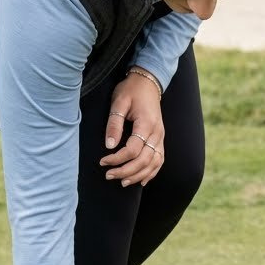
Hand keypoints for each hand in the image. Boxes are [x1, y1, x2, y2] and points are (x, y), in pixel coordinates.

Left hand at [100, 71, 164, 186]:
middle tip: (109, 175)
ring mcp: (161, 137)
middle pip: (145, 160)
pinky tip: (141, 180)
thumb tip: (109, 146)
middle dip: (126, 171)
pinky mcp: (160, 139)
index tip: (103, 161)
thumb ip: (114, 124)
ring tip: (122, 182)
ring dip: (138, 175)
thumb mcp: (118, 102)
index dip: (117, 159)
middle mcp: (157, 133)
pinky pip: (159, 160)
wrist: (148, 82)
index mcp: (146, 124)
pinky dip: (151, 172)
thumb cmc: (131, 90)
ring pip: (154, 163)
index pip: (133, 149)